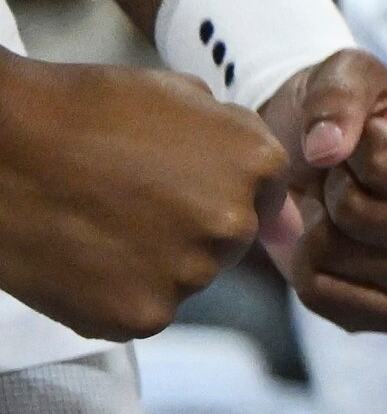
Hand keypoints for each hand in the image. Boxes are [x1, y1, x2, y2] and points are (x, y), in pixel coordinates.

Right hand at [0, 52, 285, 340]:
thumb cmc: (84, 110)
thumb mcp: (181, 97)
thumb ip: (238, 140)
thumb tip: (281, 201)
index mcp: (259, 166)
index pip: (263, 197)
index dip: (211, 188)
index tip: (166, 178)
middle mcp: (234, 226)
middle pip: (227, 243)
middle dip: (186, 228)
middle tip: (125, 200)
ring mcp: (189, 277)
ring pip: (184, 279)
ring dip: (150, 262)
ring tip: (96, 222)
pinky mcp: (140, 317)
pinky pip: (140, 311)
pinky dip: (111, 293)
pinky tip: (79, 254)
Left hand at [253, 51, 386, 336]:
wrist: (333, 163)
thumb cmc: (357, 115)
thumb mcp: (348, 75)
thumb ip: (336, 96)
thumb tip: (326, 151)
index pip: (385, 165)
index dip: (351, 147)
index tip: (365, 139)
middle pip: (363, 216)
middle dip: (332, 188)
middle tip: (347, 176)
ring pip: (342, 258)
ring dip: (318, 227)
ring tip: (343, 207)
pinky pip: (332, 300)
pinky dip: (310, 271)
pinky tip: (334, 245)